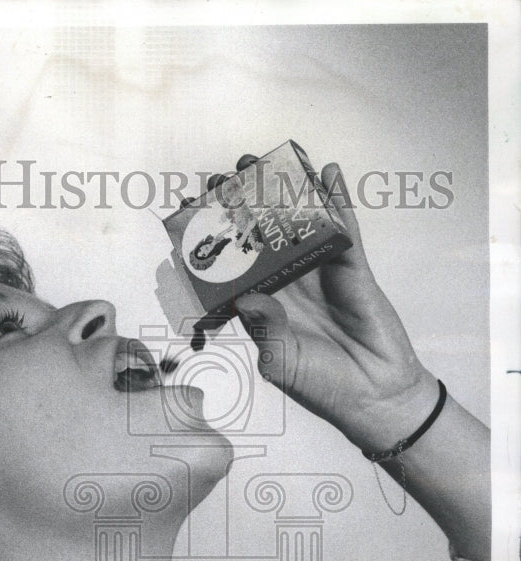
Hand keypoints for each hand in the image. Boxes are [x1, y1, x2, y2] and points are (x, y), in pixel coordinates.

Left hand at [209, 158, 439, 452]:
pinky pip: (342, 229)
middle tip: (226, 175)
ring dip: (284, 192)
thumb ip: (265, 330)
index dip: (213, 240)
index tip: (191, 212)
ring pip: (298, 224)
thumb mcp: (281, 362)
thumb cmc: (322, 385)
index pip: (230, 267)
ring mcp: (319, 273)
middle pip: (260, 235)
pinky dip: (336, 200)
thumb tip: (245, 298)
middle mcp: (286, 284)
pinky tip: (328, 173)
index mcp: (260, 307)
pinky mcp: (351, 269)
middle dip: (243, 205)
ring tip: (265, 161)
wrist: (374, 394)